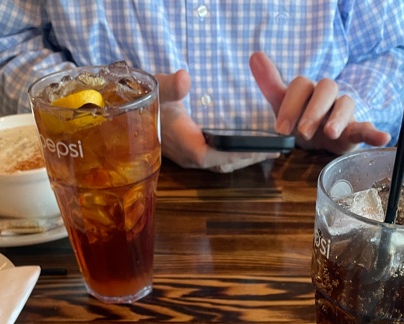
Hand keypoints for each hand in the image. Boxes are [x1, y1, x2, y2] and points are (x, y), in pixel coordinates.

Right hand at [155, 69, 275, 171]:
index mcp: (184, 143)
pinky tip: (246, 147)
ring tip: (267, 151)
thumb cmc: (145, 99)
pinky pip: (217, 160)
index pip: (214, 155)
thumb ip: (172, 86)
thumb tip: (185, 78)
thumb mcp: (157, 88)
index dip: (238, 154)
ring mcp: (190, 157)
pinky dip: (233, 156)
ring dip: (243, 159)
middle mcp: (189, 156)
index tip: (262, 148)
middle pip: (224, 164)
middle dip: (249, 158)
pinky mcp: (191, 154)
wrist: (128, 114)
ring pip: (221, 165)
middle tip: (275, 150)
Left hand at [249, 52, 389, 154]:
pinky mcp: (355, 130)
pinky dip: (375, 133)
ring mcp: (343, 112)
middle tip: (302, 131)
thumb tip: (255, 55)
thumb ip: (270, 83)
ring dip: (338, 118)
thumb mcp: (282, 104)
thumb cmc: (302, 119)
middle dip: (313, 110)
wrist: (320, 139)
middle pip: (325, 90)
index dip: (290, 105)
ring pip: (345, 105)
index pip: (301, 86)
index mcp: (308, 90)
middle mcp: (327, 96)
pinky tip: (383, 137)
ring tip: (330, 133)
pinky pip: (366, 127)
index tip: (280, 128)